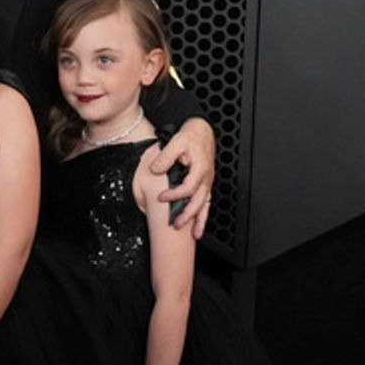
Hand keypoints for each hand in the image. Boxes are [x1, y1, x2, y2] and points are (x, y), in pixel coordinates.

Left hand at [154, 118, 215, 237]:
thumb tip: (156, 169)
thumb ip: (166, 156)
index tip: (161, 197)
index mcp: (200, 168)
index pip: (188, 187)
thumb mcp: (176, 141)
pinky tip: (198, 229)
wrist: (202, 131)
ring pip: (205, 205)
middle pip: (199, 200)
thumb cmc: (191, 136)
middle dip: (188, 214)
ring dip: (199, 220)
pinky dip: (204, 217)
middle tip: (175, 224)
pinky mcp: (206, 184)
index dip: (175, 194)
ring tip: (194, 234)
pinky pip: (207, 203)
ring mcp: (207, 183)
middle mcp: (206, 177)